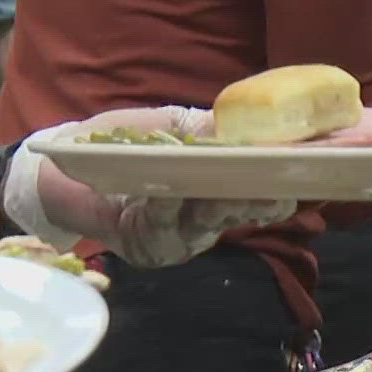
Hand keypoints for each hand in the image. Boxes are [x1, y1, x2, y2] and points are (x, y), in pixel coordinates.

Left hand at [10, 108, 297, 268]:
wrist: (65, 169)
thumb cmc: (121, 143)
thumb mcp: (168, 124)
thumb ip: (205, 127)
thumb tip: (247, 123)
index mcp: (219, 188)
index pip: (263, 192)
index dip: (284, 185)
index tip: (306, 173)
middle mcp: (207, 219)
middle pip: (242, 210)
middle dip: (260, 197)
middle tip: (276, 186)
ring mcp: (180, 237)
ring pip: (207, 223)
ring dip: (217, 205)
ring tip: (229, 188)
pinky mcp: (147, 248)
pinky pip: (161, 228)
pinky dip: (163, 208)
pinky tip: (164, 193)